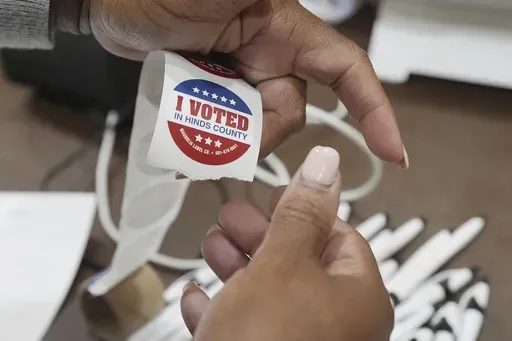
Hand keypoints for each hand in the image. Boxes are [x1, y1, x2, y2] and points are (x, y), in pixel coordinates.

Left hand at [54, 0, 405, 162]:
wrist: (110, 10)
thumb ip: (256, 0)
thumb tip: (284, 4)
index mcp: (285, 32)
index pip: (346, 70)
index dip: (374, 110)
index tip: (392, 153)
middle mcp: (271, 58)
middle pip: (290, 114)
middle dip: (258, 134)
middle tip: (214, 131)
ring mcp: (244, 79)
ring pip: (257, 130)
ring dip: (228, 143)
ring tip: (187, 137)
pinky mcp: (219, 95)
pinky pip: (229, 132)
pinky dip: (212, 144)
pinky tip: (185, 146)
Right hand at [180, 146, 393, 340]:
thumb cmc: (270, 339)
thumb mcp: (284, 262)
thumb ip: (302, 212)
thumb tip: (327, 163)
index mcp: (356, 297)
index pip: (338, 237)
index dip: (304, 210)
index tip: (272, 194)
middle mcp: (336, 326)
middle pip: (297, 264)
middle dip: (258, 236)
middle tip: (229, 216)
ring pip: (266, 296)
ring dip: (234, 268)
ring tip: (208, 246)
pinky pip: (242, 331)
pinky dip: (219, 311)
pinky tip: (193, 299)